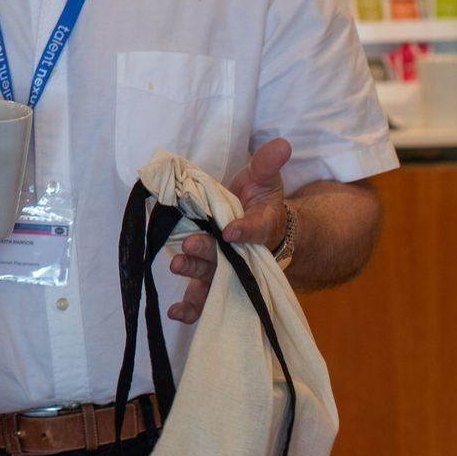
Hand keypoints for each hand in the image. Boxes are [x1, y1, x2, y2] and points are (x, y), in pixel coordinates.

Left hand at [168, 138, 291, 323]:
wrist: (263, 230)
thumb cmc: (260, 203)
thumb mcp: (265, 180)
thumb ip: (268, 163)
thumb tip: (281, 143)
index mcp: (261, 227)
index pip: (255, 229)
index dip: (245, 231)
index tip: (232, 231)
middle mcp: (244, 254)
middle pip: (227, 257)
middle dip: (208, 251)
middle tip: (191, 245)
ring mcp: (227, 269)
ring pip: (212, 277)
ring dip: (194, 273)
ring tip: (176, 266)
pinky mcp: (212, 279)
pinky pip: (203, 298)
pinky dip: (191, 309)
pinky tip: (174, 312)